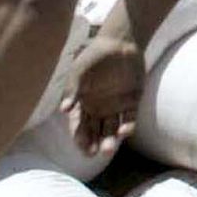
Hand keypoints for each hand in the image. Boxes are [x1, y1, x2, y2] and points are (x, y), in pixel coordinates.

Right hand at [60, 32, 143, 155]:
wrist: (120, 43)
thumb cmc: (94, 57)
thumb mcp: (79, 72)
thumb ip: (72, 90)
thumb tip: (63, 109)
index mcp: (83, 105)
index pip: (79, 127)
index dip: (81, 139)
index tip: (83, 149)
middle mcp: (98, 110)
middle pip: (96, 133)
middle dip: (95, 144)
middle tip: (95, 153)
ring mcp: (116, 107)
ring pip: (113, 130)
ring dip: (111, 140)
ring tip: (108, 148)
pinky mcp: (133, 102)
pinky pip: (130, 118)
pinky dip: (128, 127)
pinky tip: (125, 131)